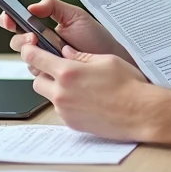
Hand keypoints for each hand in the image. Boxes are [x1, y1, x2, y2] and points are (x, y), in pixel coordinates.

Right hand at [0, 0, 136, 68]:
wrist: (112, 60)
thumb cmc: (97, 38)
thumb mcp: (76, 16)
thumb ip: (54, 6)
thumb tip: (33, 6)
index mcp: (44, 29)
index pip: (19, 24)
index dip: (9, 20)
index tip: (8, 18)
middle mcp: (42, 46)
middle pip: (18, 43)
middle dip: (20, 39)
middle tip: (32, 37)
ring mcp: (47, 62)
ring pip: (27, 60)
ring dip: (31, 54)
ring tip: (44, 48)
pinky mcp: (53, 77)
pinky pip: (39, 75)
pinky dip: (41, 69)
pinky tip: (52, 63)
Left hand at [23, 44, 156, 141]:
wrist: (140, 112)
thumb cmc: (127, 85)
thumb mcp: (105, 60)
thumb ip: (80, 56)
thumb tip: (66, 52)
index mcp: (68, 72)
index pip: (34, 58)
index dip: (29, 50)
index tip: (30, 48)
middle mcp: (62, 93)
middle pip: (37, 80)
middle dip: (45, 73)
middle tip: (61, 69)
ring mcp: (65, 110)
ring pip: (49, 96)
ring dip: (56, 89)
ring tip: (79, 86)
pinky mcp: (71, 123)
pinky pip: (61, 109)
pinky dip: (67, 103)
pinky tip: (86, 99)